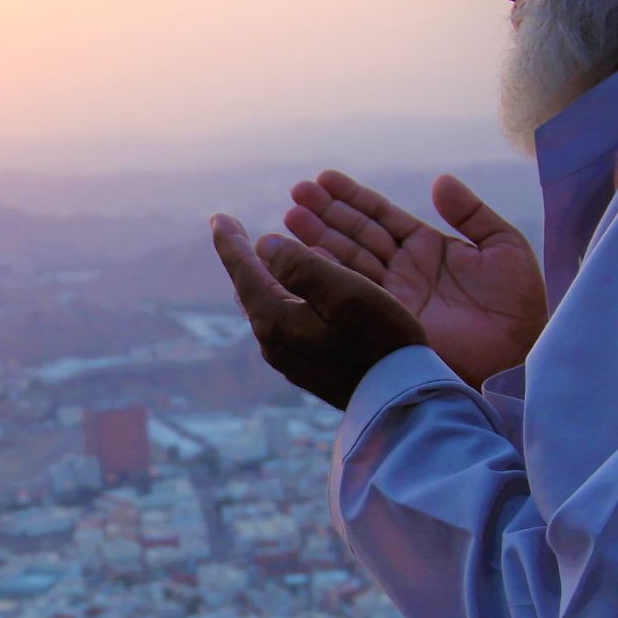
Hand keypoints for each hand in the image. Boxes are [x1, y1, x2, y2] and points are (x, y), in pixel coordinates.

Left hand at [211, 214, 426, 410]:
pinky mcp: (308, 369)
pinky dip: (283, 299)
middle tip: (235, 236)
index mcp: (275, 319)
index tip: (218, 217)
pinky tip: (293, 297)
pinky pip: (285, 323)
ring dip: (265, 280)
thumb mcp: (345, 292)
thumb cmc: (380, 341)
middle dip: (245, 259)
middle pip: (250, 290)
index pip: (243, 271)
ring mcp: (289, 359)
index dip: (231, 241)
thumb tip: (265, 246)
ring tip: (262, 261)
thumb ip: (301, 265)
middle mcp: (273, 342)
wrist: (399, 400)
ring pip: (268, 308)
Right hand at [282, 168, 546, 388]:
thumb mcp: (504, 247)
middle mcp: (404, 270)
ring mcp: (394, 297)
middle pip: (357, 235)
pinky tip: (307, 257)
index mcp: (428, 247)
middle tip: (297, 193)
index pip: (382, 216)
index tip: (324, 179)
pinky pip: (355, 294)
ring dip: (319, 239)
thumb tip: (440, 181)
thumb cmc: (520, 305)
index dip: (353, 198)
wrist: (521, 354)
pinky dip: (331, 276)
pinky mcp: (388, 322)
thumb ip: (471, 213)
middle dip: (326, 214)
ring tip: (292, 216)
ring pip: (348, 261)